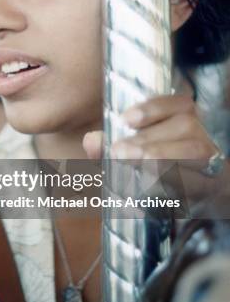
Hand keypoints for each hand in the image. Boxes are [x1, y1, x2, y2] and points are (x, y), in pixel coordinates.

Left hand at [83, 94, 228, 200]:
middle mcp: (199, 135)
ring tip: (135, 164)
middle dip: (149, 139)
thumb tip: (90, 141)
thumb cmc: (150, 168)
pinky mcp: (210, 185)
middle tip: (119, 152)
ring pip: (196, 150)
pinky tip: (150, 187)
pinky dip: (174, 182)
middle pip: (185, 126)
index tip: (126, 119)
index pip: (179, 103)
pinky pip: (199, 181)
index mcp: (181, 118)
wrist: (186, 198)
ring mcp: (209, 160)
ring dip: (163, 156)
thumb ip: (106, 146)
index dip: (153, 108)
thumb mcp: (125, 154)